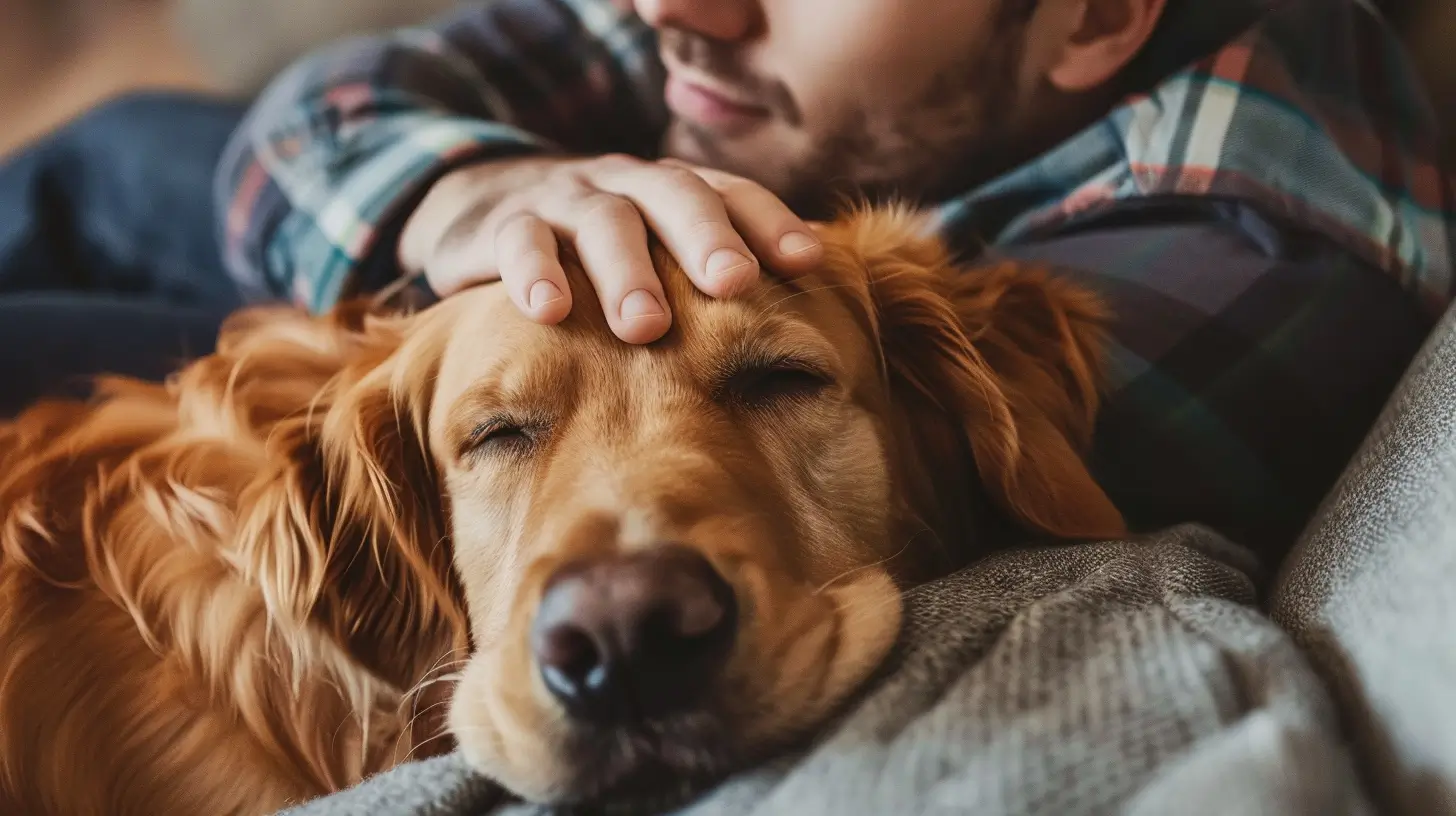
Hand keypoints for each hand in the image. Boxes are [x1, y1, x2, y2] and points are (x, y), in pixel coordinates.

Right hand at [399, 154, 823, 342]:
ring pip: (603, 222)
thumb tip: (817, 310)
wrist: (486, 204)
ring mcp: (567, 199)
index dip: (770, 222)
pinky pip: (521, 240)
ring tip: (646, 326)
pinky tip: (549, 311)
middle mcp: (628, 184)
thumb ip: (716, 273)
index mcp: (675, 191)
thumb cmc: (603, 251)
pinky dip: (535, 272)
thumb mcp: (659, 251)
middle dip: (707, 239)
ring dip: (627, 272)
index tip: (807, 261)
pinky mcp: (505, 222)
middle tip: (733, 283)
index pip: (732, 193)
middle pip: (675, 196)